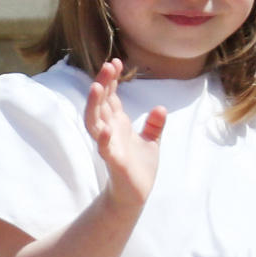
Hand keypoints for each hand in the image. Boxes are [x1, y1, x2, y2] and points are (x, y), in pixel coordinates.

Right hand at [84, 59, 165, 208]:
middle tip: (108, 65)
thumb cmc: (139, 168)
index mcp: (118, 123)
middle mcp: (110, 130)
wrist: (136, 195)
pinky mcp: (113, 161)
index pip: (111, 96)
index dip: (111, 79)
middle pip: (101, 103)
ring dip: (94, 105)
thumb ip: (154, 125)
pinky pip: (104, 148)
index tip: (115, 62)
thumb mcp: (151, 142)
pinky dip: (103, 139)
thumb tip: (160, 108)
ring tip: (97, 87)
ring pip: (95, 121)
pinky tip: (105, 130)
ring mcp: (109, 145)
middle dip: (103, 84)